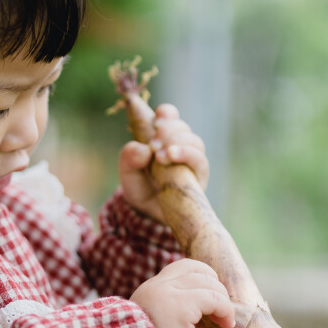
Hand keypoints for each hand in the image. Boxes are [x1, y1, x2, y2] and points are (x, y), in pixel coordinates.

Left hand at [119, 104, 208, 222]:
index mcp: (164, 138)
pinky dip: (186, 154)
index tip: (157, 118)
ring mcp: (192, 163)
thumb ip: (129, 157)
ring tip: (160, 155)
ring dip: (178, 143)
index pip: (171, 117)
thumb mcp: (127, 171)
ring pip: (195, 143)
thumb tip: (143, 150)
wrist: (148, 214)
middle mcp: (181, 147)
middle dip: (169, 130)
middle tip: (153, 142)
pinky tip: (171, 156)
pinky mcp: (199, 178)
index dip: (167, 113)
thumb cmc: (140, 187)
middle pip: (184, 129)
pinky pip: (200, 162)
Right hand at [131, 260, 234, 327]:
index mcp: (151, 290)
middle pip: (197, 271)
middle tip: (223, 309)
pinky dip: (225, 309)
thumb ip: (189, 316)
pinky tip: (227, 324)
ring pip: (208, 283)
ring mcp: (168, 293)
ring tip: (226, 321)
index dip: (203, 275)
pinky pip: (213, 298)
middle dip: (216, 287)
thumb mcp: (170, 327)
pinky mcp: (181, 306)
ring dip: (223, 301)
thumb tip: (217, 315)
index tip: (214, 294)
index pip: (181, 267)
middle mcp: (158, 286)